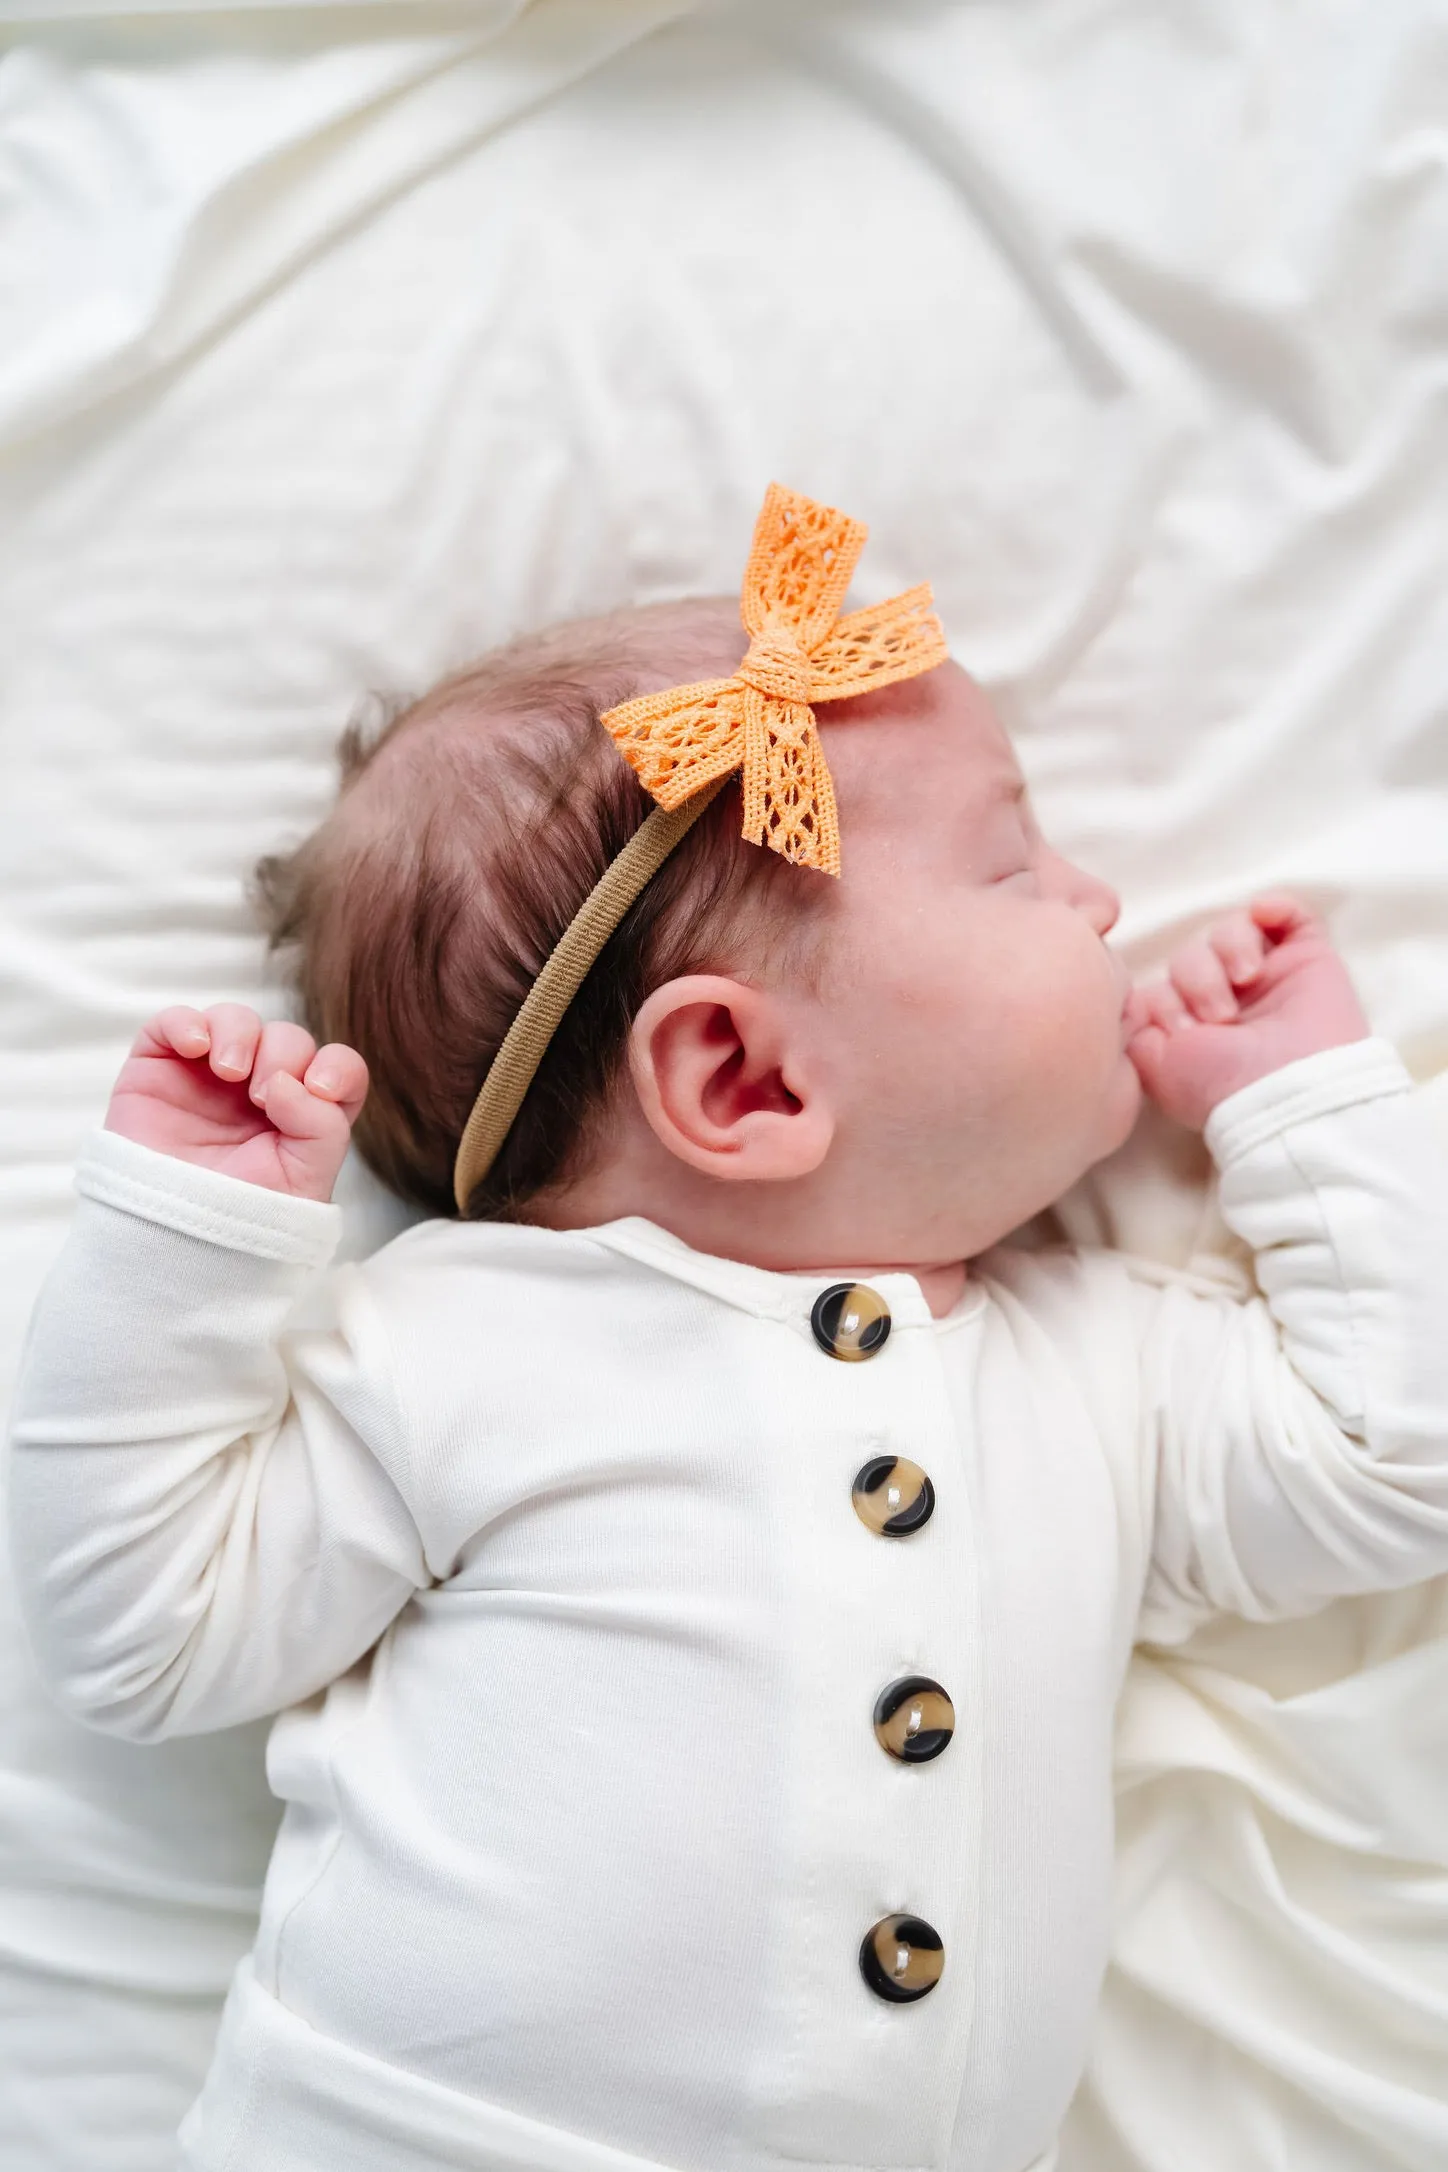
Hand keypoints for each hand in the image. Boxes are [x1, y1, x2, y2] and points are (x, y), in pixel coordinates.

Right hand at [104, 1005, 368, 1202]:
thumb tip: (286, 1081)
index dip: (338, 1066)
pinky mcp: (160, 1070)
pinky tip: (195, 1048)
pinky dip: (185, 1023)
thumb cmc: (243, 1216)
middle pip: (287, 1038)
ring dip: (239, 1034)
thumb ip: (321, 1127)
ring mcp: (208, 1077)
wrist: (176, 1242)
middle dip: (283, 1055)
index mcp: (304, 1113)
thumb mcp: (306, 1179)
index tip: (322, 1088)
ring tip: (228, 1072)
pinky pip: (172, 1024)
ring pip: (235, 1021)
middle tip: (262, 1096)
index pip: (337, 1066)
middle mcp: (260, 1088)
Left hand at [1124, 894, 1371, 1132]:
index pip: (1163, 984)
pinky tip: (1264, 916)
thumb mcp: (1154, 1068)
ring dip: (1229, 947)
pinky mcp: (1308, 958)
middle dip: (1197, 977)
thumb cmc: (1220, 1086)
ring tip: (1246, 978)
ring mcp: (1268, 977)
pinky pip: (1287, 913)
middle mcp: (1228, 999)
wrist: (1287, 1090)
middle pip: (1192, 954)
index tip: (1181, 1029)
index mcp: (1194, 1027)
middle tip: (1218, 1015)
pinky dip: (1273, 906)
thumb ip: (1133, 1030)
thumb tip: (1129, 1002)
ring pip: (1232, 929)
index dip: (1165, 997)